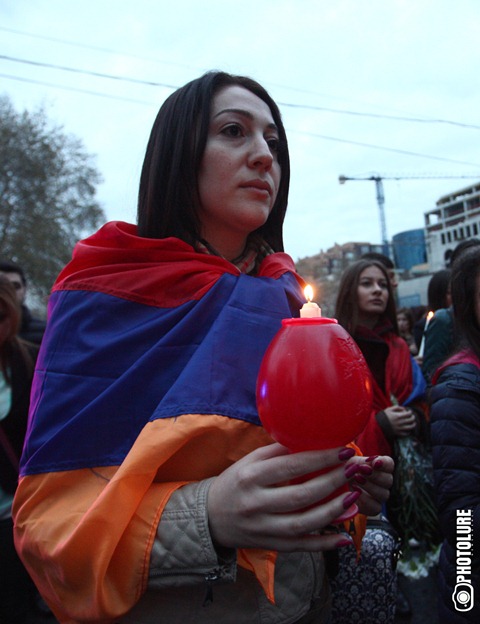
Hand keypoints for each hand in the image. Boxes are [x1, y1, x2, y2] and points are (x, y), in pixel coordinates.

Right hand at [207, 443, 361, 551]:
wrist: (211, 517)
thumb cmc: (235, 483)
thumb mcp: (249, 462)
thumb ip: (276, 452)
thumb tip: (310, 439)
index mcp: (250, 477)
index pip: (290, 466)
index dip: (319, 458)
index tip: (343, 450)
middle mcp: (256, 503)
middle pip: (301, 495)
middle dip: (333, 481)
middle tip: (354, 470)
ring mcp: (264, 528)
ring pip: (304, 523)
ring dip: (333, 511)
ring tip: (355, 498)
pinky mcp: (271, 545)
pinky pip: (302, 547)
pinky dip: (325, 544)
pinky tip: (345, 536)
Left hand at [345, 455, 394, 516]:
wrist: (338, 487)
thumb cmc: (345, 470)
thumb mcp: (349, 463)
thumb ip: (357, 461)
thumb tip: (362, 463)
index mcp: (381, 468)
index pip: (389, 464)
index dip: (384, 463)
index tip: (374, 462)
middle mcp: (383, 483)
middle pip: (388, 480)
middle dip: (375, 474)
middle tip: (362, 470)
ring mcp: (379, 497)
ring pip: (384, 494)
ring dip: (370, 486)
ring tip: (356, 479)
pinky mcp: (373, 509)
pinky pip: (376, 508)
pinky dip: (366, 500)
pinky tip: (355, 493)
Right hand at [383, 405, 415, 436]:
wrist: (377, 425)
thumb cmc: (383, 416)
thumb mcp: (389, 409)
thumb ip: (397, 407)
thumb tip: (404, 409)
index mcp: (397, 416)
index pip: (408, 414)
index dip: (410, 412)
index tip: (410, 411)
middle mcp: (400, 422)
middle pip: (410, 420)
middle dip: (413, 417)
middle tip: (412, 416)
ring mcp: (399, 428)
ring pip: (410, 427)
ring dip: (413, 425)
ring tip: (413, 423)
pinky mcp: (397, 433)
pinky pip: (406, 433)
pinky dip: (408, 432)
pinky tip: (408, 430)